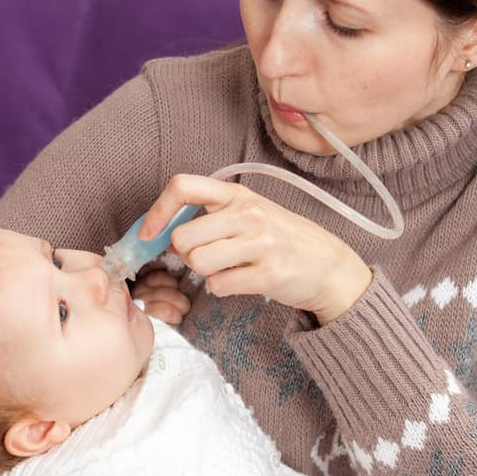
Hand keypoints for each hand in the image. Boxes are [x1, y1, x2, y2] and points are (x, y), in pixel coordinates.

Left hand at [139, 174, 371, 323]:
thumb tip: (162, 233)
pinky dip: (222, 288)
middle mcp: (249, 213)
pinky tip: (241, 281)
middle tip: (207, 256)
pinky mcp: (269, 273)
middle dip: (186, 254)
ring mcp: (260, 243)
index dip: (156, 212)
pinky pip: (218, 286)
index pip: (182, 187)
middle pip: (183, 236)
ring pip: (198, 262)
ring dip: (205, 272)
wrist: (328, 265)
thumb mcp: (247, 213)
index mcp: (238, 194)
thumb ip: (209, 216)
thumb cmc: (279, 239)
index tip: (148, 234)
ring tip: (228, 268)